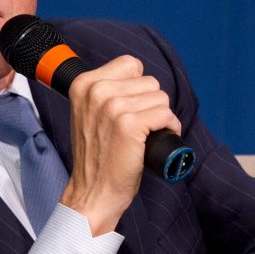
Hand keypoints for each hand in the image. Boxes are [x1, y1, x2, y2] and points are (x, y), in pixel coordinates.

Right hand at [59, 55, 181, 233]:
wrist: (92, 191)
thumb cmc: (97, 154)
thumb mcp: (89, 112)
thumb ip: (104, 90)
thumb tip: (138, 75)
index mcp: (84, 83)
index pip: (131, 64)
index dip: (138, 86)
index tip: (131, 106)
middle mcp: (97, 91)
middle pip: (149, 81)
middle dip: (150, 103)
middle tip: (139, 126)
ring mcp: (113, 107)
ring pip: (160, 97)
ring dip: (160, 116)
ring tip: (146, 134)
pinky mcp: (129, 125)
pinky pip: (166, 114)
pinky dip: (169, 127)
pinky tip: (156, 139)